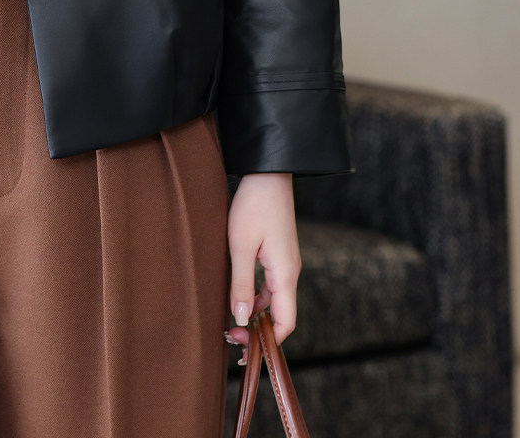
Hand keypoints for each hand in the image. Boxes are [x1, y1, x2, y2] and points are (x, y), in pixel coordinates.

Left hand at [225, 171, 299, 360]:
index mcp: (285, 274)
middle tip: (230, 338)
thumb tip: (239, 319)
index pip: (285, 322)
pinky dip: (256, 296)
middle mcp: (290, 272)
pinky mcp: (278, 252)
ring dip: (255, 313)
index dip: (267, 341)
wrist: (268, 172)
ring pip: (274, 300)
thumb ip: (240, 283)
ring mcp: (285, 262)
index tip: (243, 348)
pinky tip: (237, 295)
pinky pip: (270, 285)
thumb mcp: (240, 244)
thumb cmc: (254, 204)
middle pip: (280, 315)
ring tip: (229, 321)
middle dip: (258, 331)